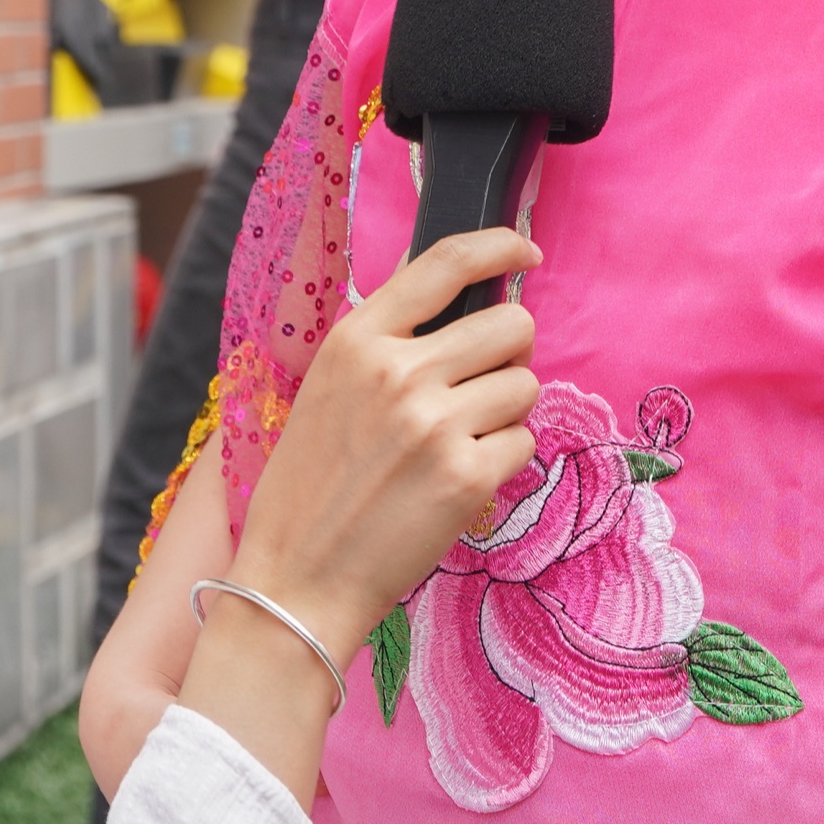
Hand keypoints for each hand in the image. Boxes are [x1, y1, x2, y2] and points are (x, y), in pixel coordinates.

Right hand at [231, 229, 542, 662]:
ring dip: (505, 412)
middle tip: (478, 387)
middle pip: (511, 325)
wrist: (297, 578)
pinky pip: (524, 442)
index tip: (526, 251)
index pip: (446, 262)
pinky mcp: (468, 477)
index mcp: (357, 340)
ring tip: (457, 442)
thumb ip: (386, 340)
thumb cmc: (309, 487)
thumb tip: (458, 299)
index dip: (500, 245)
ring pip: (525, 385)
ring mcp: (436, 425)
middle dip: (508, 353)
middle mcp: (398, 372)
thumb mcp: (327, 389)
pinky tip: (458, 480)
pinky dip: (502, 461)